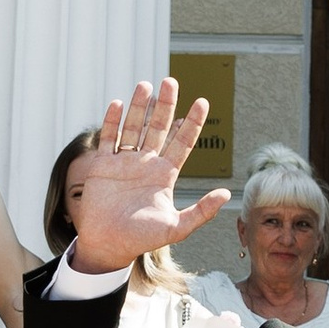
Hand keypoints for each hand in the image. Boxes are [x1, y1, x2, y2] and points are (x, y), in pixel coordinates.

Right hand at [69, 79, 230, 269]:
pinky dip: (111, 121)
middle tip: (171, 82)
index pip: (182, 142)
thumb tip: (227, 194)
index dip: (192, 123)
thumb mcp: (177, 227)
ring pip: (133, 128)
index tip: (202, 102)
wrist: (108, 245)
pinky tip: (117, 103)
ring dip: (139, 107)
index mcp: (164, 175)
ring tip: (146, 85)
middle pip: (158, 128)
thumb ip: (202, 211)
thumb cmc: (142, 239)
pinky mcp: (101, 166)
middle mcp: (145, 164)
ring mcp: (123, 163)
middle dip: (165, 106)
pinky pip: (108, 139)